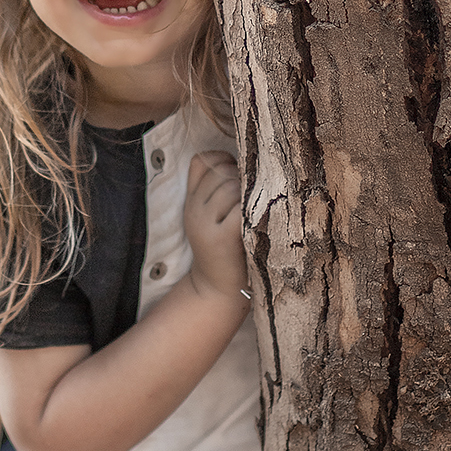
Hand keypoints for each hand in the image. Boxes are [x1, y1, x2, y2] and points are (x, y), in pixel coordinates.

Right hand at [184, 151, 246, 302]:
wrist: (217, 291)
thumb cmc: (224, 249)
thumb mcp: (208, 216)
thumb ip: (213, 188)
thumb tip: (237, 158)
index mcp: (190, 201)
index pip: (202, 160)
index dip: (223, 161)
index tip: (238, 176)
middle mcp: (194, 210)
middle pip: (221, 172)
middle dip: (241, 176)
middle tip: (254, 195)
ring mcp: (206, 224)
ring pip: (232, 186)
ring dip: (250, 191)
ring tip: (257, 208)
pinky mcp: (223, 238)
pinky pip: (240, 207)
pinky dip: (254, 207)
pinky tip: (259, 218)